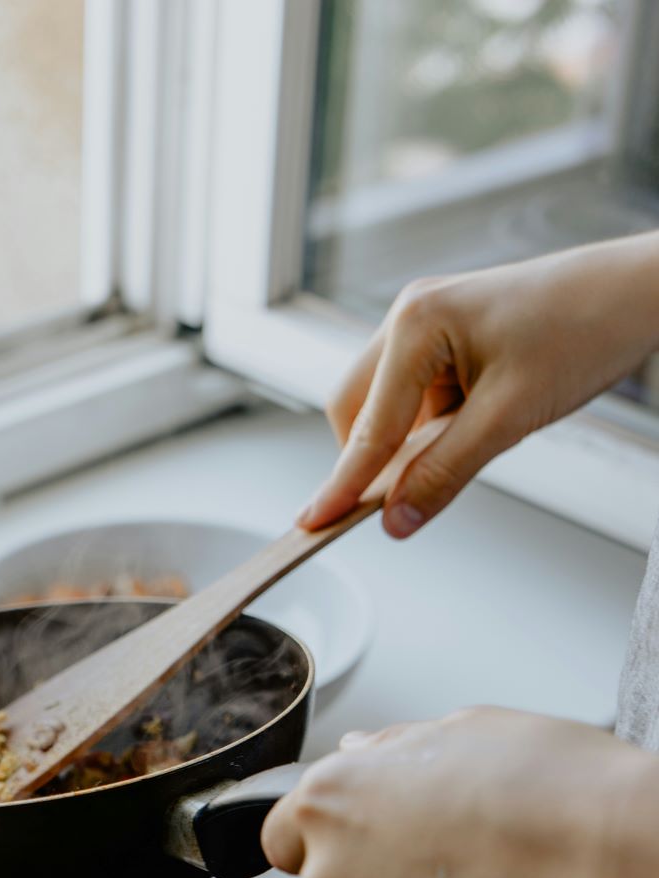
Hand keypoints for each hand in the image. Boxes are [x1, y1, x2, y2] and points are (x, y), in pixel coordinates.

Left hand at [261, 707, 658, 877]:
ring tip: (481, 872)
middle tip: (442, 839)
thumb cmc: (545, 785)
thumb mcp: (461, 729)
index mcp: (330, 800)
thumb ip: (392, 749)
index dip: (319, 827)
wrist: (610, 866)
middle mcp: (333, 873)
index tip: (358, 822)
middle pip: (327, 876)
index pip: (279, 831)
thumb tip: (361, 753)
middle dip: (368, 862)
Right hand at [299, 233, 658, 538]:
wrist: (638, 292)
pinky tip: (474, 428)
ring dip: (407, 442)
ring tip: (469, 445)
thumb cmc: (585, 328)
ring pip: (383, 405)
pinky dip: (430, 427)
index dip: (342, 483)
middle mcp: (410, 316)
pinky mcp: (446, 338)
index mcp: (416, 323)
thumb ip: (445, 471)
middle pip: (354, 409)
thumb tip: (397, 517)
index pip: (366, 426)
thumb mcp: (511, 417)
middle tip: (395, 501)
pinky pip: (414, 396)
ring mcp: (426, 324)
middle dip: (371, 458)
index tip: (314, 523)